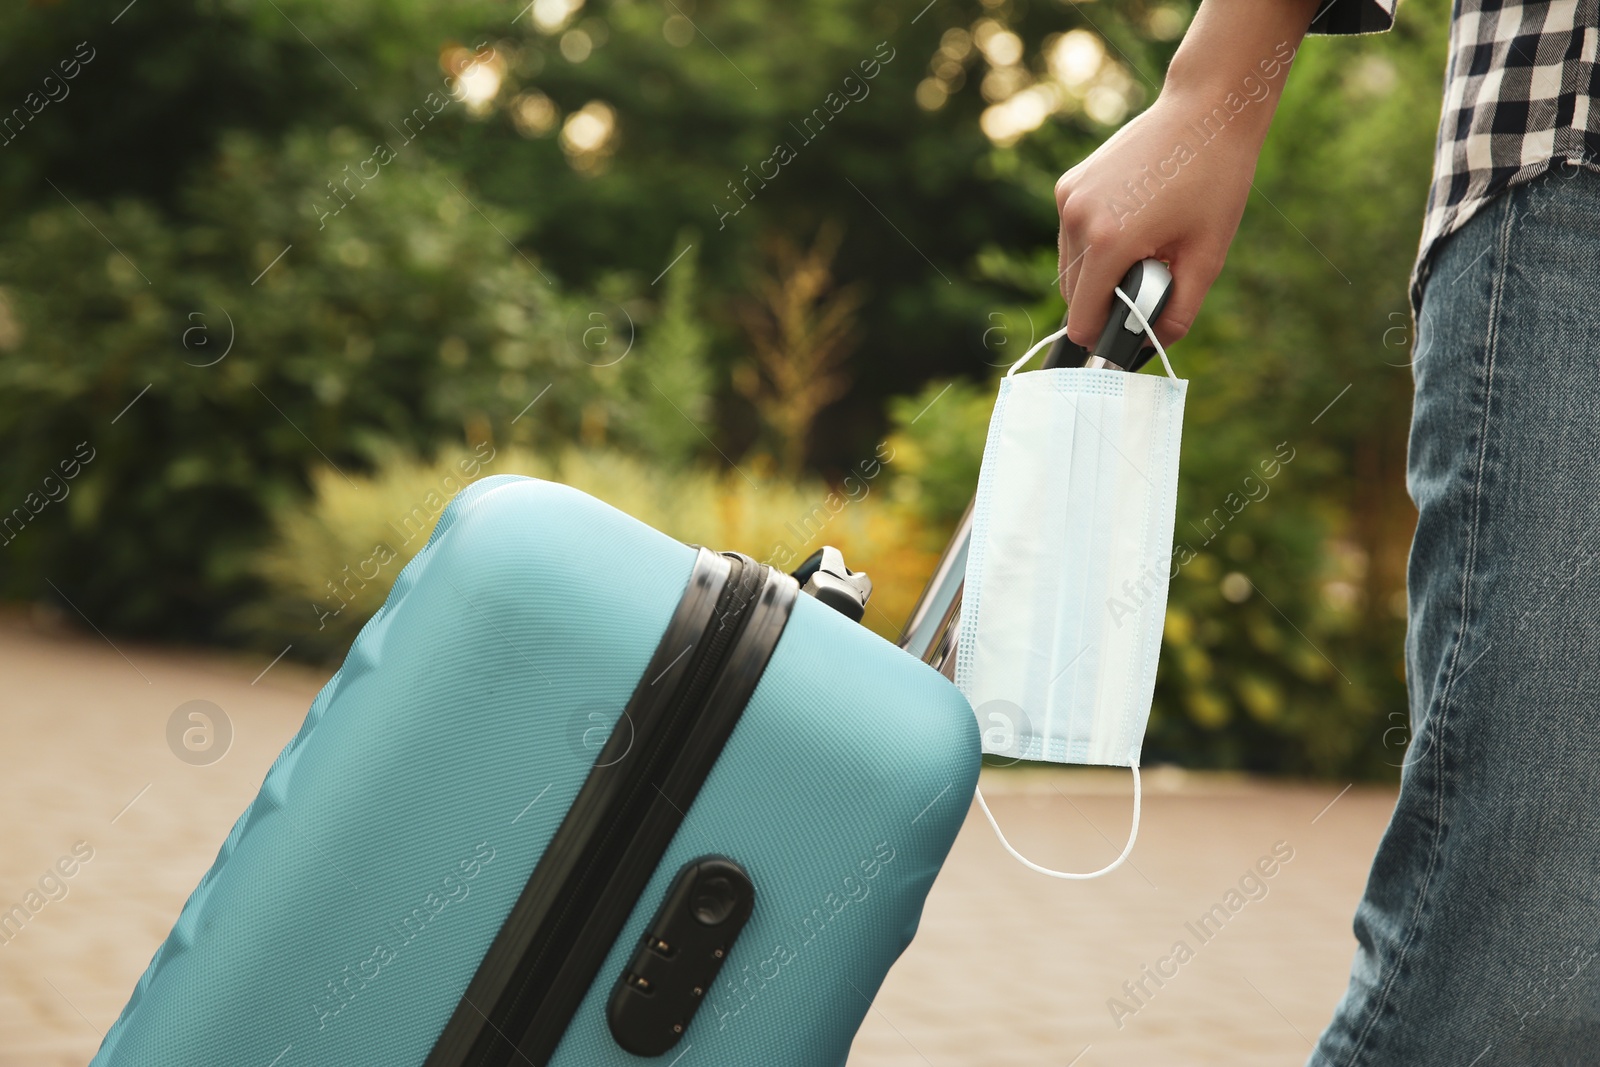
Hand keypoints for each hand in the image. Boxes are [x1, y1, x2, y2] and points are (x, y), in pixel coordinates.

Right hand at [1054, 0, 1319, 347]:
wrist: (1205, 110)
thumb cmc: (1214, 181)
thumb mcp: (1208, 256)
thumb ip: (1179, 312)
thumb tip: (1153, 347)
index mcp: (1110, 242)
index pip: (1082, 319)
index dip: (1103, 334)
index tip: (1128, 330)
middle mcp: (1078, 219)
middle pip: (1072, 296)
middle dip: (1104, 301)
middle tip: (1150, 278)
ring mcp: (1069, 199)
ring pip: (1069, 267)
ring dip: (1097, 273)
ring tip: (1143, 247)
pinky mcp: (1068, 185)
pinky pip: (1071, 236)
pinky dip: (1093, 243)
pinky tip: (1131, 220)